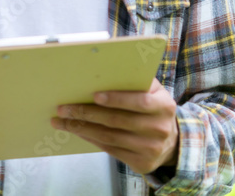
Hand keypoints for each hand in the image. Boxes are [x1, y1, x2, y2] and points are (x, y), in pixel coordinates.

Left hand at [50, 78, 178, 174]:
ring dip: (81, 128)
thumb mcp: (153, 91)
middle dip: (86, 113)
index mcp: (164, 106)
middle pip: (117, 121)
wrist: (172, 141)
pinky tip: (77, 131)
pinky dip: (90, 139)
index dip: (116, 99)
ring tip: (62, 121)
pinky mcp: (142, 163)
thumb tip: (99, 70)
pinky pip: (110, 150)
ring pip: (109, 137)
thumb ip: (133, 81)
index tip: (94, 95)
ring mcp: (151, 148)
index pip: (139, 101)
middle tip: (63, 108)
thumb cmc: (153, 108)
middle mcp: (159, 129)